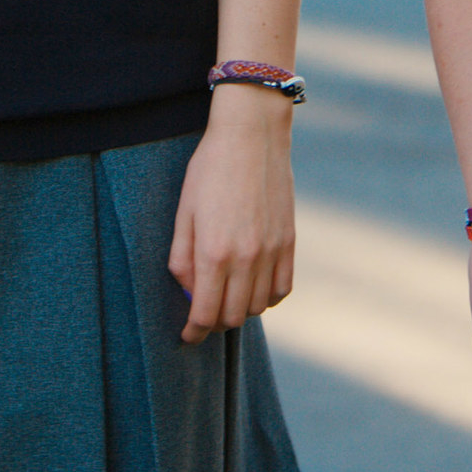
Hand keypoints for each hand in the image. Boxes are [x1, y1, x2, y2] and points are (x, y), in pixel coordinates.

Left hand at [170, 84, 296, 343]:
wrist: (252, 135)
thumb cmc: (210, 169)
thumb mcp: (184, 211)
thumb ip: (182, 258)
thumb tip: (187, 292)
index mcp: (214, 252)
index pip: (204, 313)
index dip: (194, 332)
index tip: (188, 336)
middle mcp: (246, 258)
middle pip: (232, 316)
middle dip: (214, 323)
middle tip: (203, 315)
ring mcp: (272, 251)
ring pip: (258, 307)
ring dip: (240, 311)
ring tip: (227, 298)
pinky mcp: (290, 242)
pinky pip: (283, 288)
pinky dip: (268, 297)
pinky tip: (255, 288)